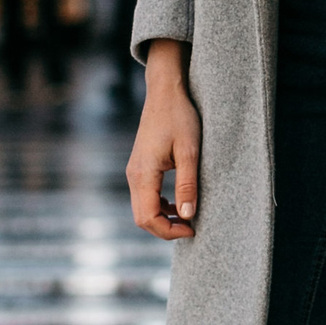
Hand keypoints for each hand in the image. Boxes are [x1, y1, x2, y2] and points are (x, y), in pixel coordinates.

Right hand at [126, 39, 200, 240]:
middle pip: (142, 218)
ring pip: (142, 209)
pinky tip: (178, 204)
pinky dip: (160, 207)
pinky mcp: (139, 168)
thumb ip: (188, 185)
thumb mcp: (189, 152)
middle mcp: (133, 176)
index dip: (169, 231)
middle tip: (191, 227)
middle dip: (165, 229)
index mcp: (143, 174)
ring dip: (163, 219)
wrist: (165, 93)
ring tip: (187, 218)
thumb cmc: (179, 118)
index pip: (148, 218)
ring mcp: (134, 172)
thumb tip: (187, 216)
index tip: (192, 228)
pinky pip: (145, 197)